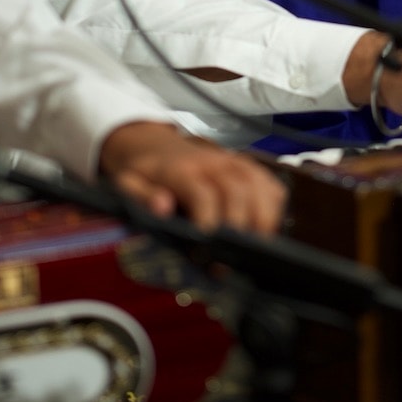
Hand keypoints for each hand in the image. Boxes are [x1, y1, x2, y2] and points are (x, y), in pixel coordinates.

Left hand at [98, 122, 286, 232]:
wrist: (153, 145)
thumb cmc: (144, 172)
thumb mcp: (127, 183)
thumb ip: (142, 196)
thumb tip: (162, 207)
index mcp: (180, 171)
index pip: (202, 192)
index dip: (209, 217)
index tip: (209, 245)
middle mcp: (210, 163)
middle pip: (237, 190)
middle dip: (241, 224)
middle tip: (235, 256)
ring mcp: (231, 162)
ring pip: (258, 184)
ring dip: (264, 216)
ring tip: (259, 246)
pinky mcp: (245, 166)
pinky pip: (268, 182)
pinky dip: (274, 205)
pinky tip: (269, 226)